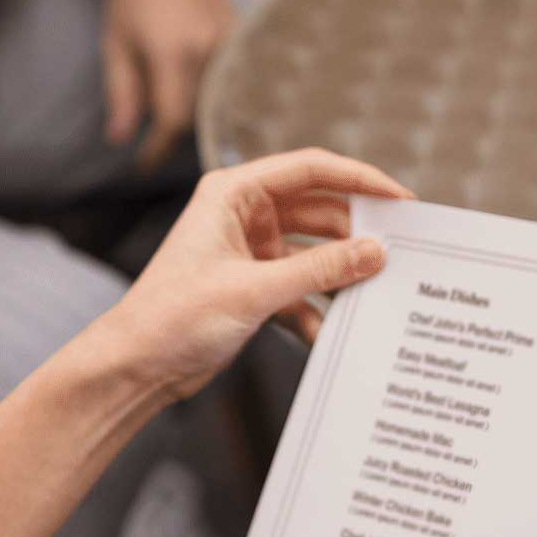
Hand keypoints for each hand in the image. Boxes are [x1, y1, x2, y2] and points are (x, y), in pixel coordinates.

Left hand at [102, 0, 234, 168]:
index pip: (171, 121)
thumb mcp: (116, 42)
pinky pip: (231, 80)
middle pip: (196, 114)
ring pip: (216, 100)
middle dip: (174, 129)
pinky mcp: (243, 35)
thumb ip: (122, 93)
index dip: (157, 149)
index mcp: (172, 51)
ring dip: (195, 111)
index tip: (144, 165)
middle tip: (154, 137)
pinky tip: (201, 91)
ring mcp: (231, 42)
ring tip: (175, 109)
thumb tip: (121, 139)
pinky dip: (214, 92)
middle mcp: (208, 50)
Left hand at [105, 149, 412, 402]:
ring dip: (337, 276)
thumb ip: (320, 269)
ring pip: (313, 254)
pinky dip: (315, 310)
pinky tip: (328, 333)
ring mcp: (250, 253)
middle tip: (396, 254)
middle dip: (355, 235)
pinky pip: (300, 290)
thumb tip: (374, 252)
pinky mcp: (253, 289)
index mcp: (233, 193)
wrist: (136, 367)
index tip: (400, 199)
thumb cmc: (173, 317)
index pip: (311, 169)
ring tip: (371, 294)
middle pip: (319, 211)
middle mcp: (243, 215)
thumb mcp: (255, 291)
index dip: (360, 179)